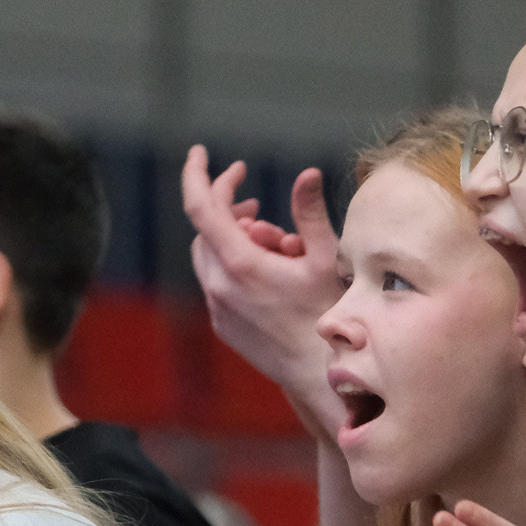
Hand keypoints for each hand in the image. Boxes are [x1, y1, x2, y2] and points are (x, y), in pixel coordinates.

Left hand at [180, 145, 341, 434]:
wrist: (316, 374)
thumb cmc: (327, 315)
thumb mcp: (325, 260)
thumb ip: (310, 214)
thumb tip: (307, 175)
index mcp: (240, 263)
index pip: (201, 205)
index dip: (198, 173)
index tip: (200, 151)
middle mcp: (219, 284)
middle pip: (208, 228)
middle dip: (231, 208)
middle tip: (260, 206)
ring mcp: (217, 306)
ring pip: (209, 254)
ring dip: (234, 237)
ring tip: (271, 239)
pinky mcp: (221, 323)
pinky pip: (217, 280)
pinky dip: (233, 264)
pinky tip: (267, 269)